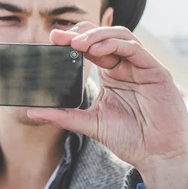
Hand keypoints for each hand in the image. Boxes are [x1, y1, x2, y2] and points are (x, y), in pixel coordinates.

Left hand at [27, 22, 187, 174]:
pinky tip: (96, 50)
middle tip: (59, 37)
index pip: (90, 47)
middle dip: (80, 33)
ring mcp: (142, 66)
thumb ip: (63, 115)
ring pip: (120, 36)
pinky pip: (135, 49)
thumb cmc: (129, 138)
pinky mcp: (156, 71)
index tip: (52, 39)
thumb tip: (31, 111)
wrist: (156, 155)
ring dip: (96, 36)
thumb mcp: (89, 123)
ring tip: (77, 44)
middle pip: (103, 36)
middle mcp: (126, 66)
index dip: (72, 40)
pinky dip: (114, 45)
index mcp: (112, 73)